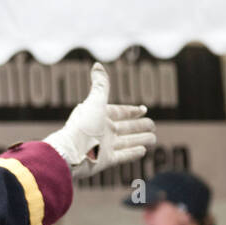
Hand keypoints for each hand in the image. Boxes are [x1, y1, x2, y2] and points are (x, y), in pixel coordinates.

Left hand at [44, 63, 156, 178]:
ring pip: (126, 142)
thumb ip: (100, 85)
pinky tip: (144, 151)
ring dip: (140, 139)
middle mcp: (102, 131)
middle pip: (125, 128)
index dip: (131, 111)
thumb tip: (97, 64)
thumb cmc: (83, 125)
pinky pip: (122, 156)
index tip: (144, 109)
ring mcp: (104, 146)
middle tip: (153, 125)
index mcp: (99, 116)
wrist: (71, 152)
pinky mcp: (105, 160)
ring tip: (154, 138)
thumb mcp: (95, 101)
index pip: (119, 112)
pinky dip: (133, 153)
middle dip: (139, 126)